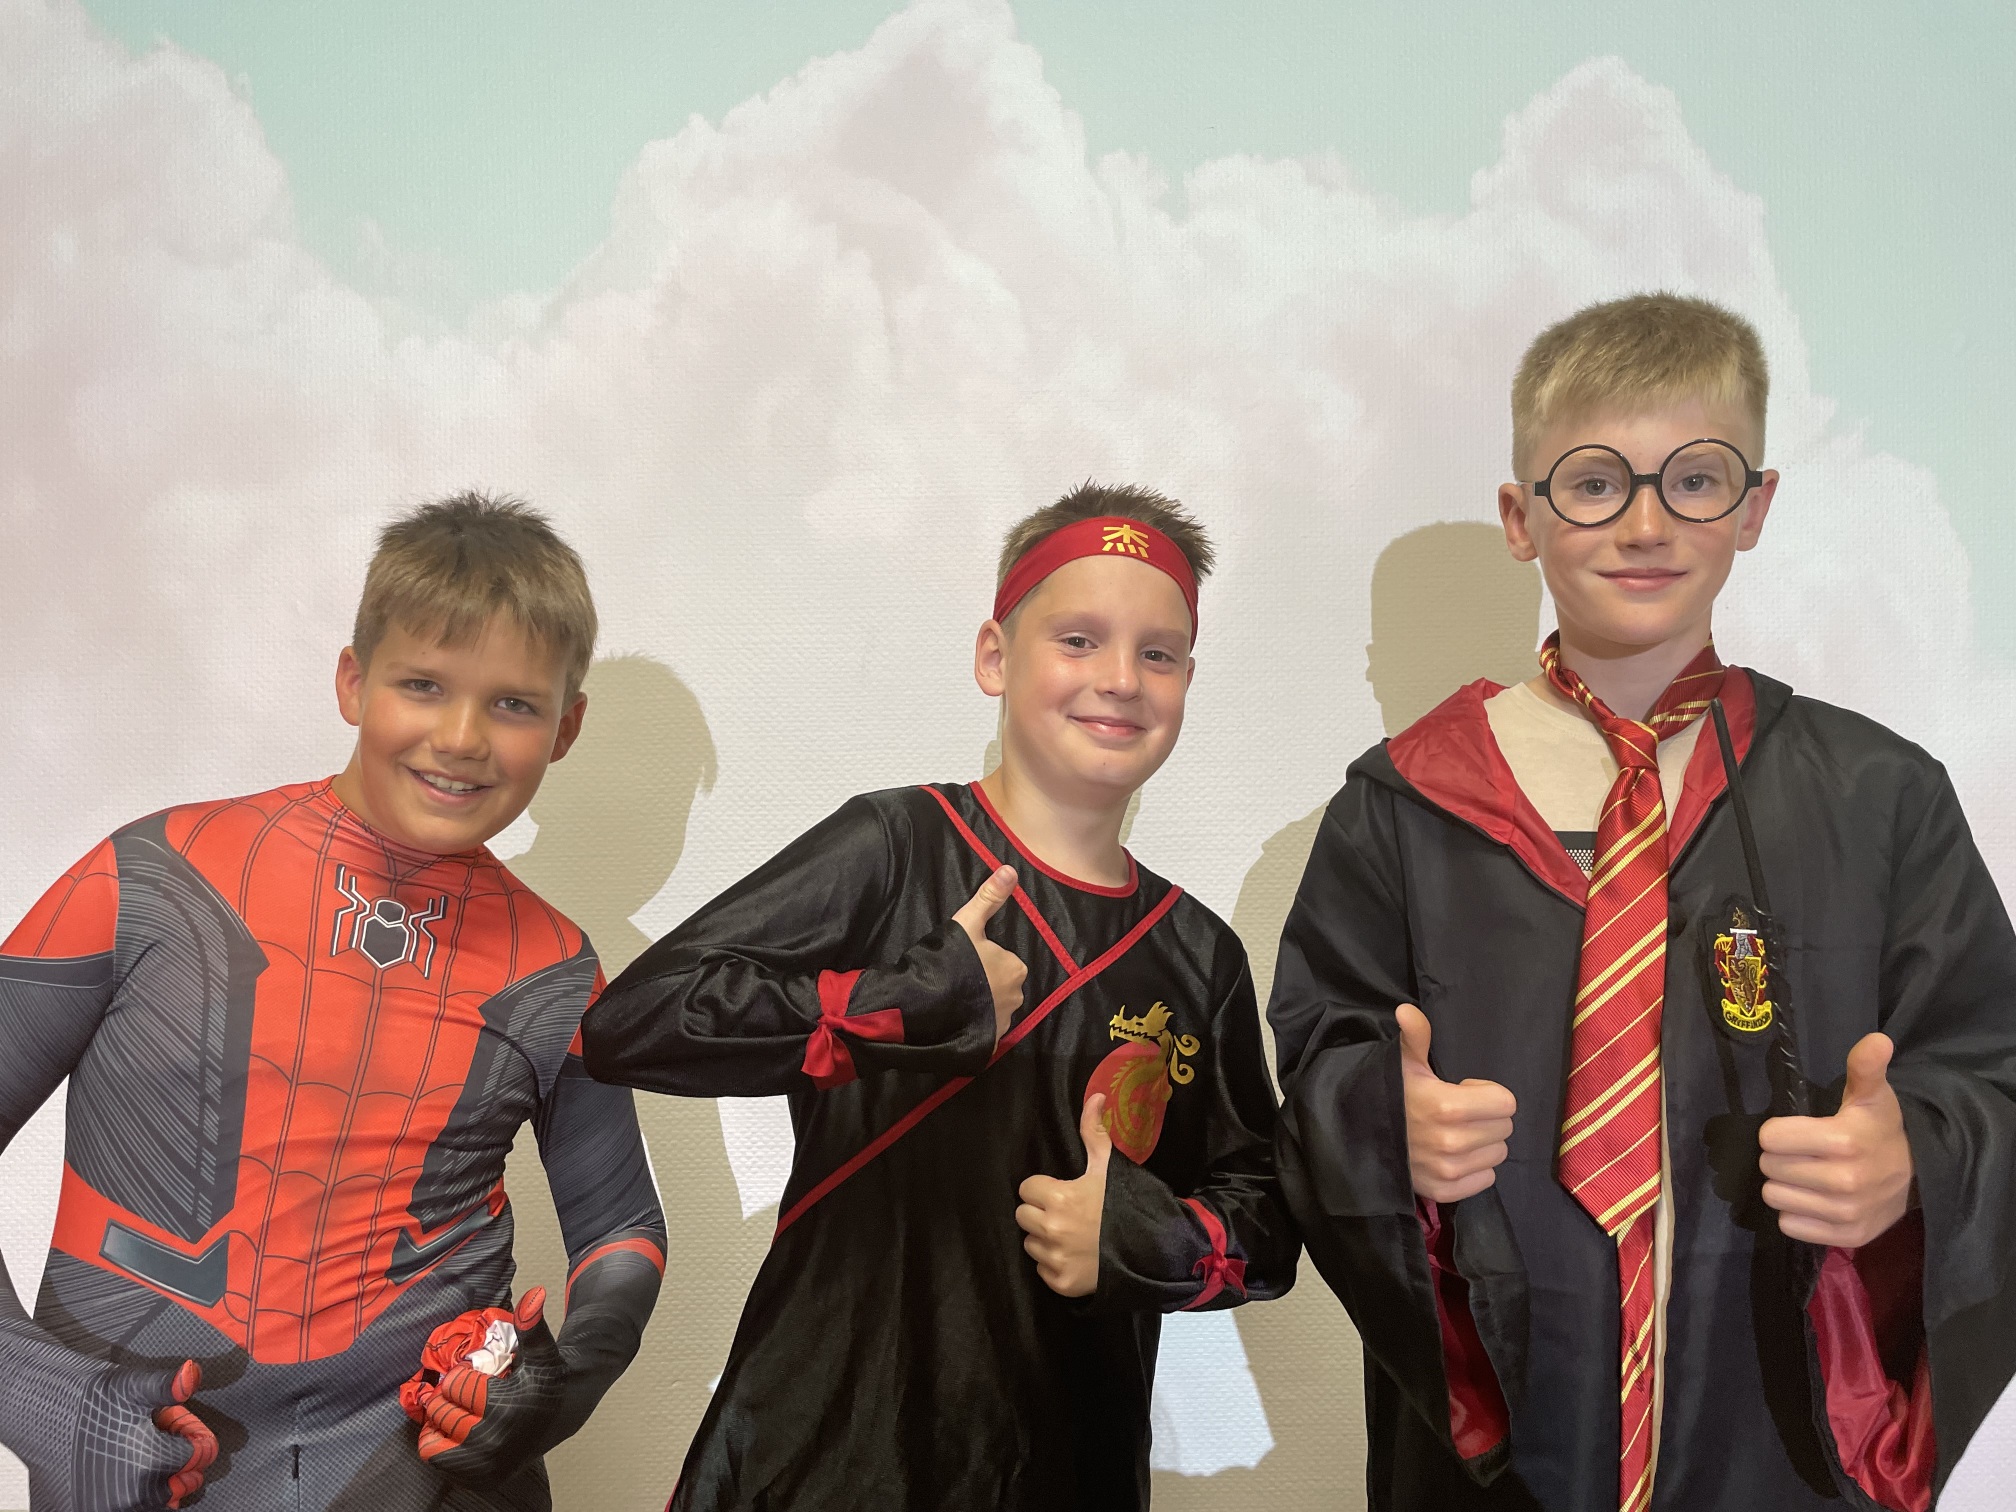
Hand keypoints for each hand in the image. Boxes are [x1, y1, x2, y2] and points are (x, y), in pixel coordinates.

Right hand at [74, 1357, 216, 1511]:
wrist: (43, 1415)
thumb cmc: (87, 1401)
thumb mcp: (133, 1385)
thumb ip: (168, 1385)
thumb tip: (192, 1374)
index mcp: (147, 1463)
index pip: (198, 1454)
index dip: (191, 1432)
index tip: (176, 1420)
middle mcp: (131, 1495)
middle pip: (182, 1480)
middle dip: (177, 1456)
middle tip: (156, 1433)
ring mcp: (111, 1509)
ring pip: (161, 1501)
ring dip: (160, 1478)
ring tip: (140, 1451)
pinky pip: (135, 1509)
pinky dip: (139, 1494)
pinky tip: (126, 1470)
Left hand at [403, 1289, 564, 1486]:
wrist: (564, 1414)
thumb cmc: (550, 1378)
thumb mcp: (543, 1350)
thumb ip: (533, 1325)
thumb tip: (533, 1295)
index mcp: (506, 1410)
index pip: (454, 1387)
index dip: (461, 1377)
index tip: (478, 1377)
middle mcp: (494, 1444)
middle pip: (442, 1413)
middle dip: (448, 1400)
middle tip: (466, 1394)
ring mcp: (486, 1467)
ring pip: (433, 1442)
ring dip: (440, 1424)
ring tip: (458, 1412)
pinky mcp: (481, 1480)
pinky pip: (438, 1463)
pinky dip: (441, 1446)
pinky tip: (459, 1431)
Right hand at [952, 864, 1026, 1043]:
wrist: (927, 1006)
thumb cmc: (951, 961)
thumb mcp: (968, 923)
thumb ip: (989, 898)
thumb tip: (1011, 869)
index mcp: (1015, 967)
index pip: (1003, 960)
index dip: (981, 959)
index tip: (962, 960)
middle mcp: (1017, 996)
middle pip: (1000, 984)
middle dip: (983, 983)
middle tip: (955, 978)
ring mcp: (1003, 1021)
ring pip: (993, 1006)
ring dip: (979, 1004)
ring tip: (952, 998)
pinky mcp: (990, 1041)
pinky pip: (985, 1028)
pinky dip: (974, 1023)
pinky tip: (954, 1017)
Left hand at [1016, 1093, 1111, 1296]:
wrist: (1153, 1250)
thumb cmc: (1127, 1204)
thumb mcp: (1109, 1166)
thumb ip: (1093, 1131)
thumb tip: (1094, 1095)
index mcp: (1058, 1198)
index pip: (1027, 1188)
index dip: (1043, 1188)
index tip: (1062, 1192)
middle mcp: (1052, 1230)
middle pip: (1023, 1216)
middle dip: (1039, 1213)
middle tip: (1066, 1213)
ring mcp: (1056, 1259)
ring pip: (1031, 1243)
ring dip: (1045, 1239)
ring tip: (1073, 1235)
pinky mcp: (1061, 1283)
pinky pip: (1043, 1270)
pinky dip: (1055, 1265)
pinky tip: (1077, 1257)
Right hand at [1397, 1003, 1515, 1202]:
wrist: (1359, 1137)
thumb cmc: (1390, 1095)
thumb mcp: (1403, 1062)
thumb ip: (1415, 1036)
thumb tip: (1406, 1010)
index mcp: (1448, 1105)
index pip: (1506, 1103)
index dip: (1487, 1093)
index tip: (1463, 1091)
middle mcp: (1452, 1142)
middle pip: (1504, 1128)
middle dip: (1487, 1118)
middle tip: (1459, 1114)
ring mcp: (1449, 1170)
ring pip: (1497, 1154)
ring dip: (1483, 1143)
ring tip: (1455, 1134)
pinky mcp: (1445, 1191)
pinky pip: (1486, 1179)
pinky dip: (1475, 1169)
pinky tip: (1453, 1156)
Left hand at [1760, 1032, 1914, 1247]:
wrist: (1919, 1176)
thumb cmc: (1882, 1129)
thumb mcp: (1873, 1095)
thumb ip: (1865, 1067)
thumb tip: (1877, 1040)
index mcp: (1844, 1140)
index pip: (1770, 1138)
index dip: (1778, 1132)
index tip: (1795, 1130)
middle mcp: (1845, 1181)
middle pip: (1770, 1167)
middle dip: (1780, 1157)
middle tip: (1803, 1154)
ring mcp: (1846, 1212)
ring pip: (1774, 1197)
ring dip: (1784, 1186)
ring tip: (1807, 1176)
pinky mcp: (1847, 1237)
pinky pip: (1789, 1226)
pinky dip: (1796, 1214)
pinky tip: (1815, 1199)